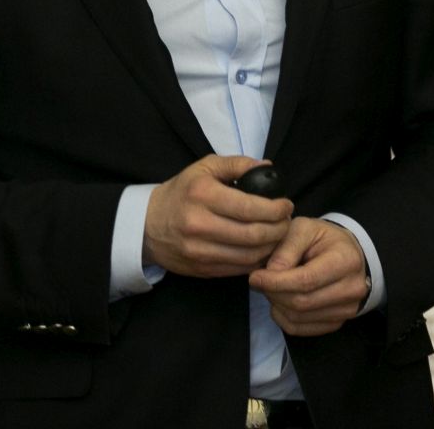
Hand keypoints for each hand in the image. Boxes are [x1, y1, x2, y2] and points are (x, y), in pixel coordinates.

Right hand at [143, 155, 293, 277]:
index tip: (286, 205)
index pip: (250, 207)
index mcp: (203, 195)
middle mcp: (200, 224)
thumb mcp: (205, 167)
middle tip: (287, 222)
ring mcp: (199, 250)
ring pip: (248, 255)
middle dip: (279, 229)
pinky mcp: (201, 269)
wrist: (147, 224)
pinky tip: (262, 249)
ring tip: (278, 235)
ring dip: (271, 246)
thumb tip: (268, 167)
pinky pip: (238, 269)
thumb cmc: (181, 192)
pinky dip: (256, 260)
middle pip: (253, 234)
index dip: (276, 209)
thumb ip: (237, 164)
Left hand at [249, 218, 368, 336]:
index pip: (306, 280)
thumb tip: (270, 273)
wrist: (347, 254)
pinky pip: (301, 330)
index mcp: (346, 260)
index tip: (255, 277)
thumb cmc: (323, 239)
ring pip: (299, 318)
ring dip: (277, 305)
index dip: (276, 282)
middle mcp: (352, 288)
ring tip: (271, 288)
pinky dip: (283, 318)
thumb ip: (286, 248)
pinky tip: (280, 302)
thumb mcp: (304, 228)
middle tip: (260, 281)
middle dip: (273, 293)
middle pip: (302, 302)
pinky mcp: (337, 323)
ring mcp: (347, 309)